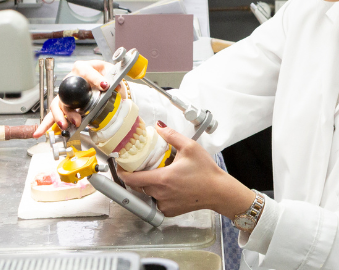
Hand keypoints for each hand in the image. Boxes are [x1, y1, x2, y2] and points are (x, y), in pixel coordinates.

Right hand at [32, 59, 113, 136]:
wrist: (105, 82)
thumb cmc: (105, 74)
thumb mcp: (111, 71)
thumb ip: (114, 77)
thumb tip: (116, 86)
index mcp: (82, 68)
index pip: (85, 70)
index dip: (94, 78)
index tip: (104, 85)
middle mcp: (71, 80)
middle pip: (65, 93)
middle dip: (70, 108)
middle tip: (77, 118)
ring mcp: (66, 93)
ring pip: (57, 104)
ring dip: (59, 116)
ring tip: (64, 125)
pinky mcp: (65, 103)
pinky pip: (53, 114)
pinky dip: (46, 124)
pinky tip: (39, 132)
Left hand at [117, 122, 255, 218]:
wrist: (218, 191)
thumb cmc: (206, 172)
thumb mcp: (190, 147)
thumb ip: (172, 136)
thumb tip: (158, 128)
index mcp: (162, 179)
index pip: (131, 179)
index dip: (122, 173)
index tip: (120, 166)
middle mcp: (160, 194)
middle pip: (138, 186)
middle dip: (137, 176)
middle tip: (142, 166)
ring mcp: (164, 204)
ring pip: (147, 194)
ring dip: (149, 185)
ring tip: (160, 175)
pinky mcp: (169, 211)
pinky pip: (156, 201)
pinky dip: (158, 194)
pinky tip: (169, 186)